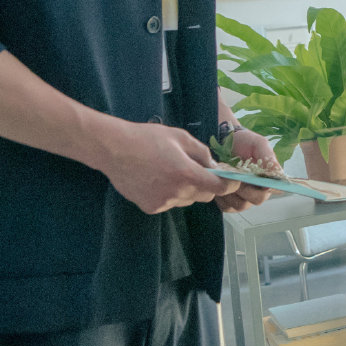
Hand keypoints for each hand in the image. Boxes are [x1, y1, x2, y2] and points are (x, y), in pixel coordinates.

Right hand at [88, 118, 234, 213]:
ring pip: (187, 200)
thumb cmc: (147, 138)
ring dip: (187, 189)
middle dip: (206, 184)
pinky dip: (170, 194)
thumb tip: (214, 166)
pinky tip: (156, 179)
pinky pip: (170, 203)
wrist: (113, 149)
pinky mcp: (150, 208)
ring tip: (170, 171)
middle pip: (204, 195)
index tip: (231, 180)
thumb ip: (202, 153)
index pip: (219, 188)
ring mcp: (163, 203)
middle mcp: (177, 193)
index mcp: (187, 174)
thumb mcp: (181, 137)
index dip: (228, 184)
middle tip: (195, 169)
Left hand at [216, 128, 276, 212]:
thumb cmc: (244, 142)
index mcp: (268, 179)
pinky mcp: (228, 202)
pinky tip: (219, 184)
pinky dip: (222, 198)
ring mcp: (243, 198)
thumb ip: (268, 156)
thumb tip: (279, 172)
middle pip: (257, 200)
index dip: (264, 188)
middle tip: (237, 176)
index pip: (271, 189)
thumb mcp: (259, 143)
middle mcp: (257, 191)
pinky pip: (226, 207)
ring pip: (241, 205)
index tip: (256, 180)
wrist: (225, 141)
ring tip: (226, 177)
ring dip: (232, 192)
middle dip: (246, 189)